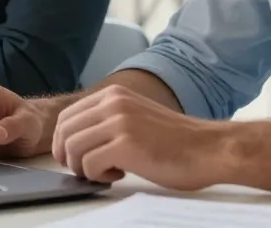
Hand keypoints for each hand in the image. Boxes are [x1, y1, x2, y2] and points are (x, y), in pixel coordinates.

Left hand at [52, 85, 222, 189]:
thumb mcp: (135, 117)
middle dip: (68, 156)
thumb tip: (77, 139)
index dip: (63, 141)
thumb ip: (109, 120)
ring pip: (72, 148)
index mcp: (114, 94)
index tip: (74, 158)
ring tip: (106, 171)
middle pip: (64, 131)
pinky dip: (97, 176)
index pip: (67, 115)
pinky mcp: (126, 143)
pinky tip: (119, 173)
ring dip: (82, 167)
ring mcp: (119, 121)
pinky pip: (88, 164)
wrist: (207, 148)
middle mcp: (113, 102)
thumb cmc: (175, 141)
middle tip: (86, 169)